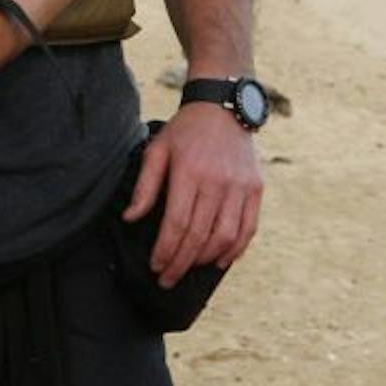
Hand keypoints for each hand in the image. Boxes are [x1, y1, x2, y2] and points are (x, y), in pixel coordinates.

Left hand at [122, 100, 263, 285]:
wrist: (224, 106)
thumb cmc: (185, 130)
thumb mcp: (157, 149)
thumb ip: (145, 186)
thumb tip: (130, 218)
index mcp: (189, 172)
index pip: (177, 223)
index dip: (166, 250)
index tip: (156, 266)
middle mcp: (217, 181)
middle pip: (199, 235)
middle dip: (180, 263)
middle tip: (167, 280)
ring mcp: (240, 186)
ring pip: (225, 236)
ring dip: (205, 259)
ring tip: (190, 268)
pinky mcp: (255, 188)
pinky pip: (248, 228)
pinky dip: (235, 249)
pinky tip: (220, 260)